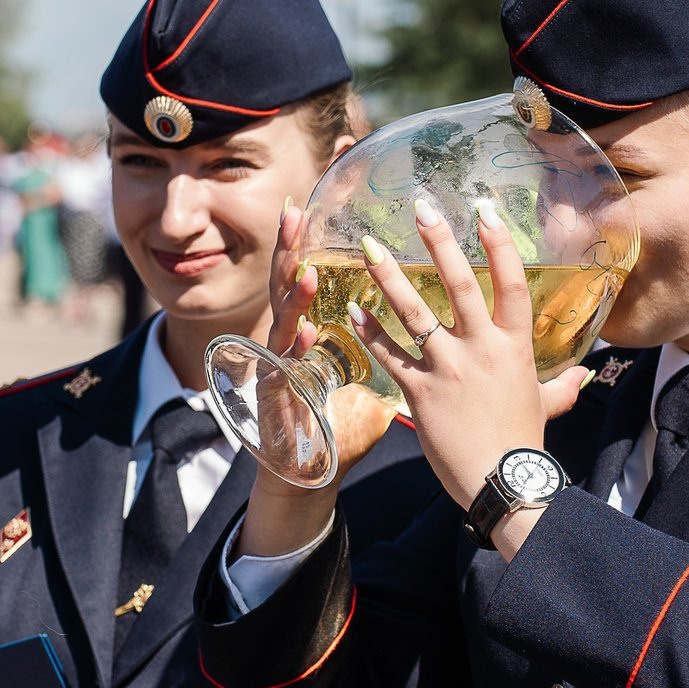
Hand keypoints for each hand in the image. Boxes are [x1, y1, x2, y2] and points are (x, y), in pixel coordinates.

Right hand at [237, 201, 396, 557]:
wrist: (302, 481)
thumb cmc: (331, 434)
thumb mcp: (351, 386)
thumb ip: (374, 355)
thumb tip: (411, 329)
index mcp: (307, 338)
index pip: (305, 280)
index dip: (303, 245)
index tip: (307, 206)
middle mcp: (288, 347)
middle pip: (285, 289)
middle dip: (287, 250)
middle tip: (293, 212)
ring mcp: (279, 373)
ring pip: (281, 325)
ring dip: (292, 297)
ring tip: (305, 269)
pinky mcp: (277, 404)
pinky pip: (286, 372)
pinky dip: (296, 352)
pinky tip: (305, 332)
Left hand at [346, 198, 587, 509]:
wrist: (501, 482)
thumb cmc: (522, 443)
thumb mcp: (545, 404)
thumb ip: (562, 384)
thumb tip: (585, 373)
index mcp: (515, 346)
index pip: (510, 282)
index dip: (498, 243)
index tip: (483, 208)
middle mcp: (481, 348)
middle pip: (459, 283)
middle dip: (439, 241)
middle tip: (421, 206)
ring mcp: (449, 367)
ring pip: (414, 311)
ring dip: (389, 276)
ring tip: (369, 246)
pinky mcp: (419, 391)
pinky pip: (389, 354)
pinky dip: (368, 331)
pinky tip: (350, 309)